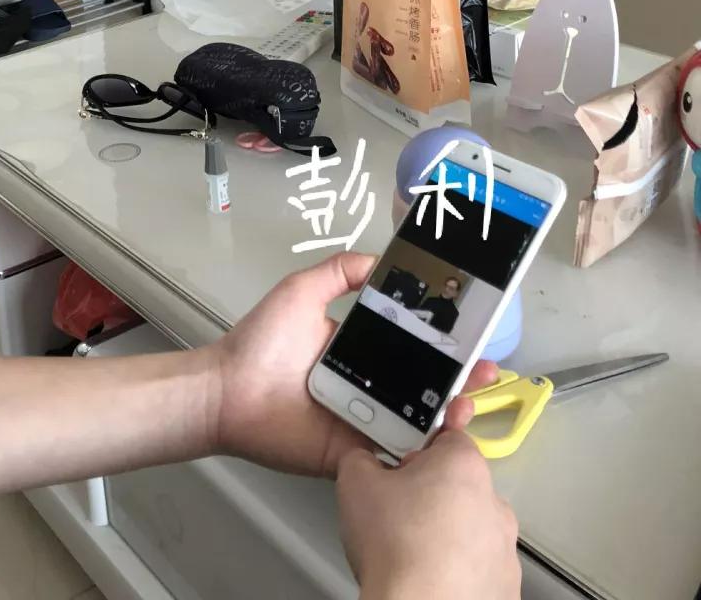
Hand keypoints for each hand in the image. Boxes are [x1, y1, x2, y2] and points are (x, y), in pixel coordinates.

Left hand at [209, 253, 496, 476]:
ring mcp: (364, 421)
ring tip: (471, 402)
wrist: (227, 391)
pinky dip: (423, 451)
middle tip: (486, 371)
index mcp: (359, 350)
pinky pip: (394, 454)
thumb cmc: (262, 341)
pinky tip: (446, 440)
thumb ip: (339, 272)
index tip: (473, 335)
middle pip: (423, 385)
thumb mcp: (302, 291)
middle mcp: (368, 386)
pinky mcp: (355, 452)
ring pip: (418, 421)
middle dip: (459, 379)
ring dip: (449, 413)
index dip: (442, 342)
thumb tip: (380, 259)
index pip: (411, 346)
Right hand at [336, 430, 520, 599]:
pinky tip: (432, 578)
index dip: (419, 452)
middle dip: (432, 494)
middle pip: (460, 486)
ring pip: (472, 529)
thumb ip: (361, 457)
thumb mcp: (355, 481)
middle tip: (399, 514)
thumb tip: (364, 462)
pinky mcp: (506, 587)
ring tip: (414, 552)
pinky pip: (480, 568)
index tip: (403, 467)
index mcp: (464, 466)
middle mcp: (494, 503)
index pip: (448, 438)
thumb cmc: (395, 547)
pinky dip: (460, 571)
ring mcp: (505, 549)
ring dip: (449, 534)